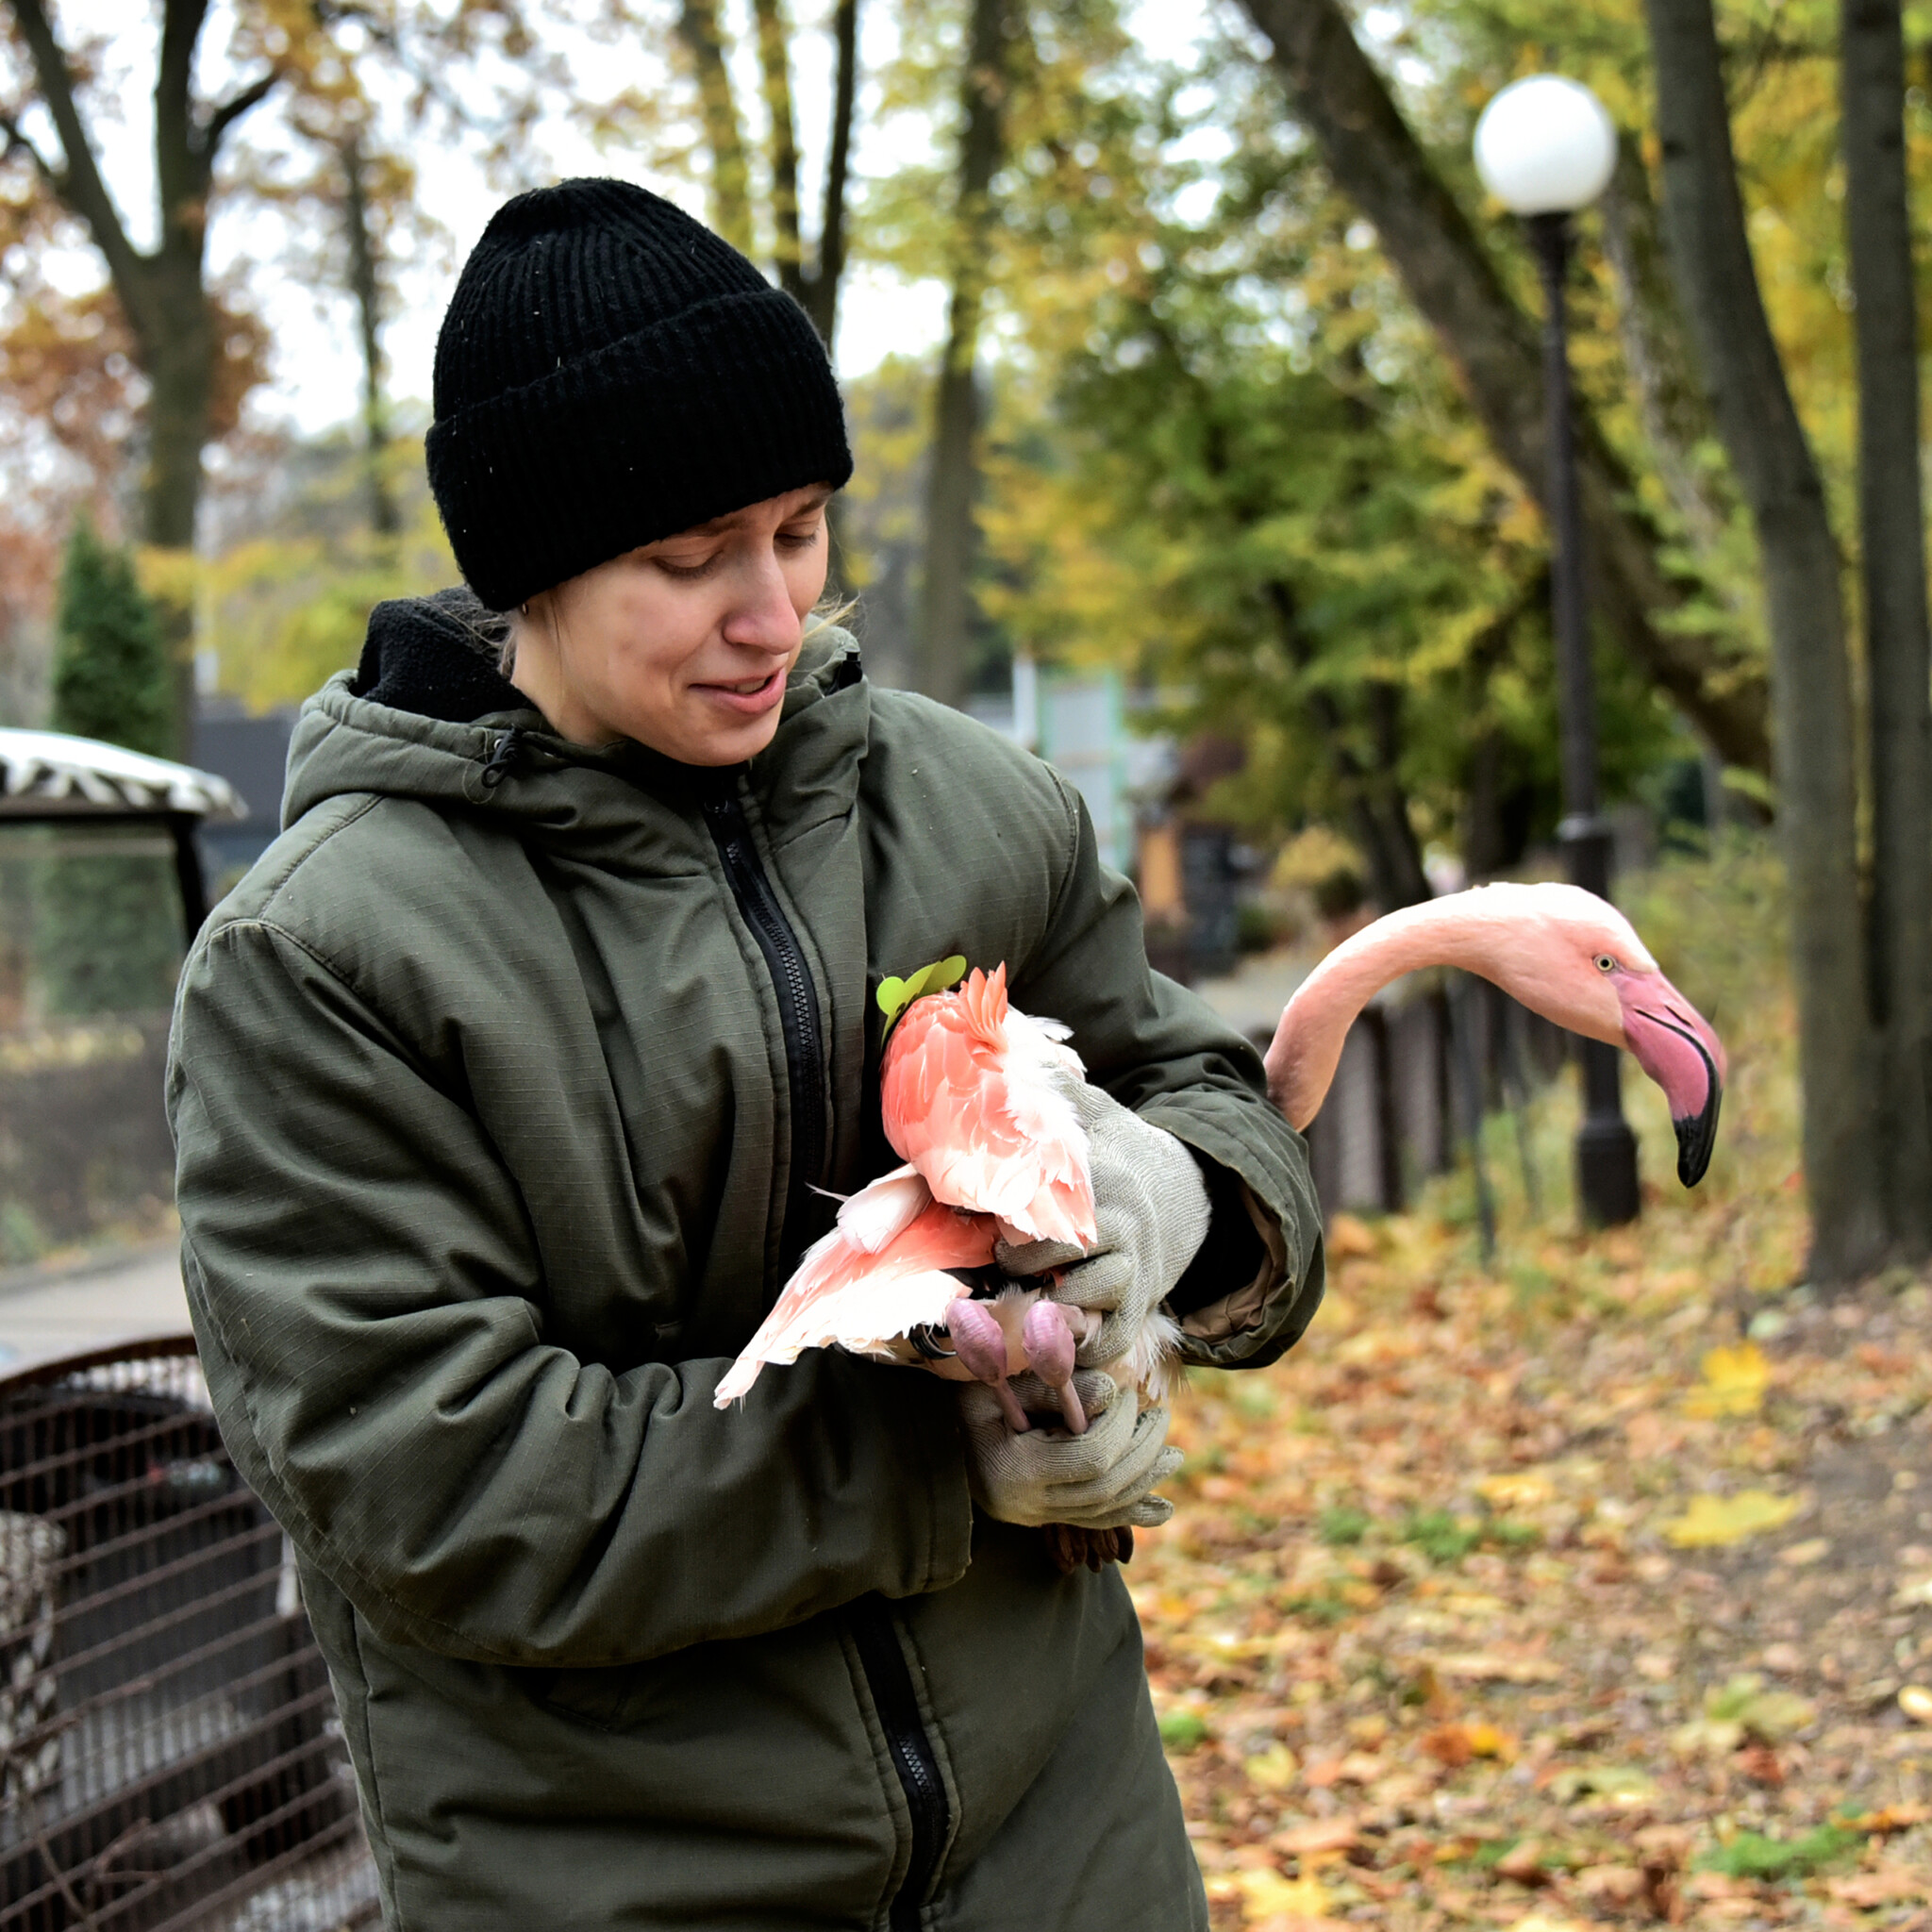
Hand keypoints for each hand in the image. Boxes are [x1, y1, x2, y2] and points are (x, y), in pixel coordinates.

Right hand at [959, 1371, 1182, 1529]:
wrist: (922, 1443)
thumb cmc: (956, 1401)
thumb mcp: (995, 1385)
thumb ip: (1050, 1388)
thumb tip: (1109, 1394)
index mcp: (1014, 1470)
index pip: (1090, 1458)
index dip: (1119, 1427)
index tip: (1127, 1394)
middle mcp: (1027, 1504)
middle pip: (1105, 1488)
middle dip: (1142, 1453)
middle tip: (1161, 1418)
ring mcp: (1032, 1517)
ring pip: (1104, 1511)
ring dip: (1144, 1482)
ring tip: (1172, 1456)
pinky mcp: (1038, 1519)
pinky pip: (1092, 1523)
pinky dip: (1129, 1512)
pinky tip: (1160, 1508)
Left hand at [996, 1079, 1210, 1370]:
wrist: (1185, 1192)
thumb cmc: (1119, 1151)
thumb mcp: (1094, 1112)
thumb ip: (1055, 1088)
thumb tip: (1005, 1041)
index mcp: (1103, 1182)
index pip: (1062, 1206)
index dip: (1022, 1223)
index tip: (998, 1226)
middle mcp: (1120, 1227)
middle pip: (1067, 1256)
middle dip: (1025, 1261)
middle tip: (1003, 1253)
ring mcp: (1132, 1270)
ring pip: (1088, 1299)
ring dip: (1049, 1305)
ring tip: (1024, 1293)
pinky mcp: (1139, 1306)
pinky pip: (1110, 1342)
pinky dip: (1080, 1348)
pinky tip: (1051, 1335)